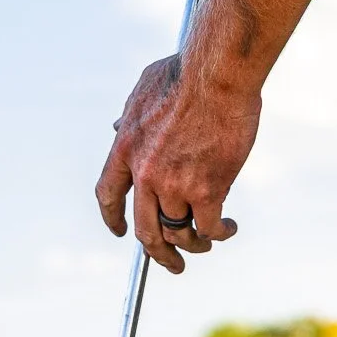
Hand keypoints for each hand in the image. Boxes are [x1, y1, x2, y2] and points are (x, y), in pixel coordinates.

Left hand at [96, 56, 258, 273]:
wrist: (216, 75)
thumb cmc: (185, 73)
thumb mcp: (143, 90)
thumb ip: (130, 116)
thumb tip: (118, 126)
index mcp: (126, 149)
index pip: (108, 195)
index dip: (113, 218)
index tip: (121, 232)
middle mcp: (146, 174)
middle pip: (144, 229)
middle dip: (157, 252)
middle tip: (170, 262)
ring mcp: (176, 185)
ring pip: (179, 233)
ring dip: (193, 245)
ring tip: (205, 244)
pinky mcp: (208, 190)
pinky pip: (209, 226)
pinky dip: (219, 233)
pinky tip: (228, 228)